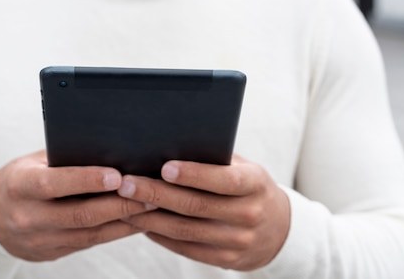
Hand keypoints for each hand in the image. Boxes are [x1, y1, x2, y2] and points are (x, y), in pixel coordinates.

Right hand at [0, 150, 153, 261]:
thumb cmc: (19, 180)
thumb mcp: (32, 163)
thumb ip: (62, 158)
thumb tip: (107, 146)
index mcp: (19, 186)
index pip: (54, 184)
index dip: (87, 180)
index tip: (117, 175)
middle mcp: (28, 217)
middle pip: (80, 214)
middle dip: (119, 204)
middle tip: (149, 193)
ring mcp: (40, 240)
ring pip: (90, 233)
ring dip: (125, 221)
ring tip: (151, 206)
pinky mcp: (53, 253)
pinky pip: (91, 243)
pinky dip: (116, 231)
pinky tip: (136, 220)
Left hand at [117, 155, 290, 270]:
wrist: (278, 230)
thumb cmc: (248, 187)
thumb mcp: (243, 168)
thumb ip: (215, 159)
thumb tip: (171, 143)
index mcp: (255, 184)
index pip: (223, 179)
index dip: (194, 174)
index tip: (164, 167)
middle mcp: (249, 213)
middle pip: (196, 205)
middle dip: (157, 193)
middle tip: (127, 183)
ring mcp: (238, 241)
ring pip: (185, 230)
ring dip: (150, 217)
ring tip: (124, 203)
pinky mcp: (227, 260)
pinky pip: (186, 248)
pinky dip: (160, 235)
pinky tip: (141, 222)